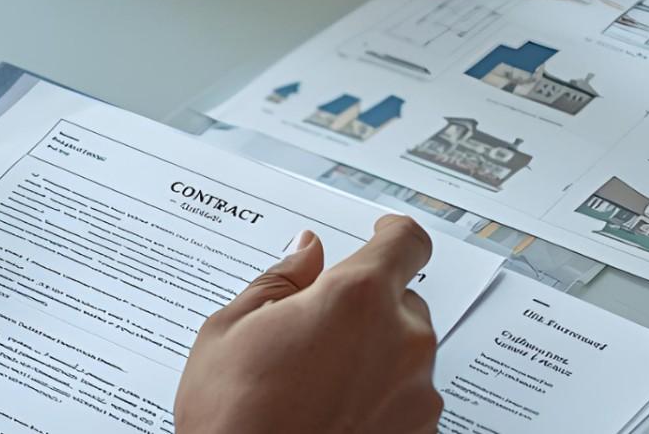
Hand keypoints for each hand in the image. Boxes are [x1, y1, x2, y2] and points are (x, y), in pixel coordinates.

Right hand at [173, 216, 441, 433]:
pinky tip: (329, 411)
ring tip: (312, 381)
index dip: (391, 233)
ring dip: (371, 354)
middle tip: (312, 329)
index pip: (405, 243)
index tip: (381, 233)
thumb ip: (280, 281)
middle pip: (400, 301)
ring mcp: (417, 395)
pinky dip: (376, 397)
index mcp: (356, 299)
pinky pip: (404, 397)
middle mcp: (402, 342)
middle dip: (363, 307)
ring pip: (402, 352)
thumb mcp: (232, 329)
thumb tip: (305, 253)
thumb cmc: (233, 416)